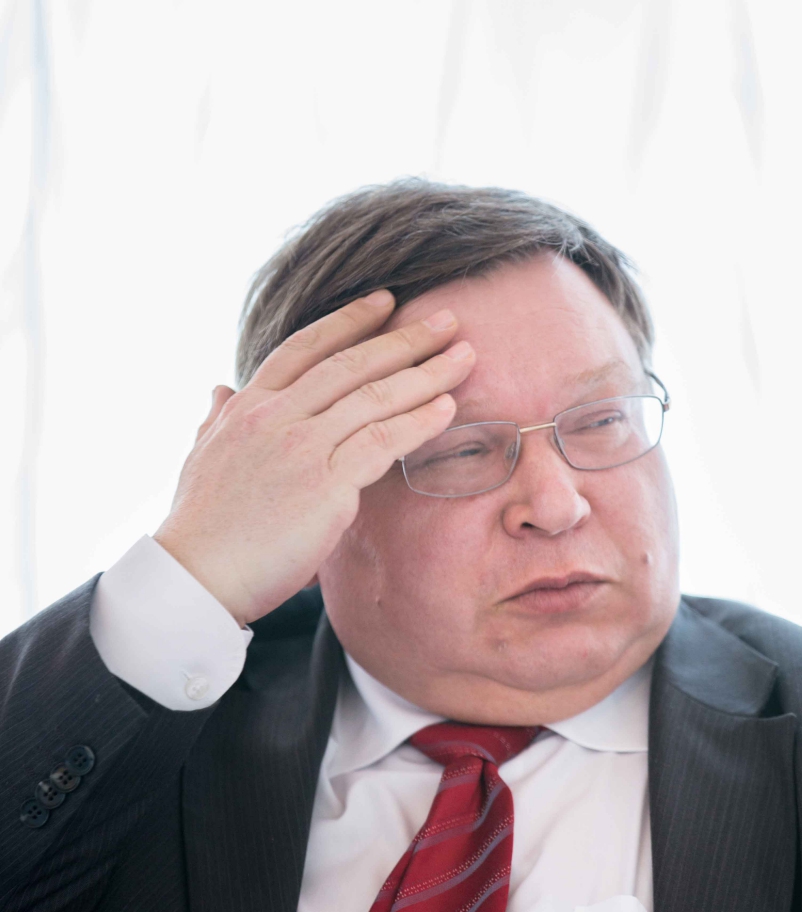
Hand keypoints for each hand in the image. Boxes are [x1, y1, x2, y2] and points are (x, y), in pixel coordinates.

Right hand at [153, 291, 472, 624]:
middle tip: (448, 321)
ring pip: (374, 397)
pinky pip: (382, 441)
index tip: (385, 302)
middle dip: (405, 339)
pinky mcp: (324, 485)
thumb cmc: (201, 527)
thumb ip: (218, 419)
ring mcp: (300, 448)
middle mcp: (275, 417)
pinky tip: (447, 408)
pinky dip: (419, 422)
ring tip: (465, 357)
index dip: (349, 321)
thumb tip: (219, 387)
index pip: (305, 348)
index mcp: (248, 408)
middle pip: (351, 364)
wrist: (195, 578)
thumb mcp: (200, 457)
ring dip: (426, 374)